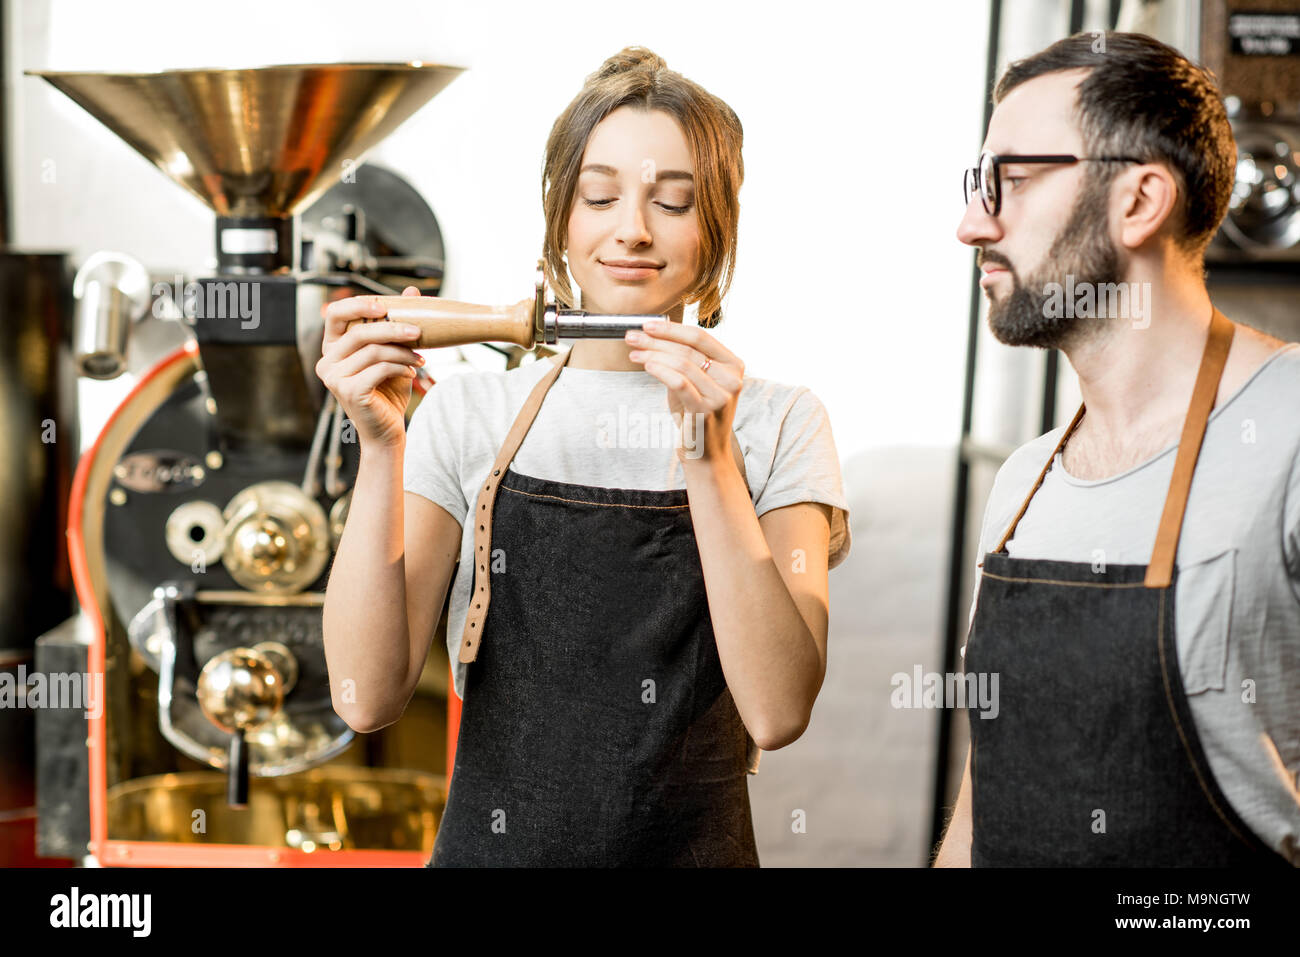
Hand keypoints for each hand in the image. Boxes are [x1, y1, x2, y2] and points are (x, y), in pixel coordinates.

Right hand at [315, 285, 425, 449]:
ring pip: (373, 350)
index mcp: (333, 348)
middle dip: (393, 328)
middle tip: (418, 331)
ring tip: (420, 358)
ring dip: (403, 351)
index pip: (335, 314)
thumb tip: (411, 292)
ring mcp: (334, 377)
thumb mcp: (394, 353)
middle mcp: (327, 361)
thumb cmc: (388, 391)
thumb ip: (397, 324)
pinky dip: (401, 367)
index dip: (358, 304)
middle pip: (360, 332)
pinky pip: (379, 368)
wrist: (387, 430)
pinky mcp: (349, 391)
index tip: (385, 305)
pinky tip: (412, 372)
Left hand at [624, 319, 743, 463]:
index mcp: (734, 365)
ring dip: (653, 354)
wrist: (707, 454)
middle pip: (688, 348)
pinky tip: (646, 365)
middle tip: (633, 336)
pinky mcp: (705, 411)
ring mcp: (721, 396)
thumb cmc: (698, 415)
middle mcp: (732, 379)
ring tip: (634, 353)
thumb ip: (685, 360)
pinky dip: (660, 370)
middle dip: (656, 340)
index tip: (647, 324)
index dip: (672, 328)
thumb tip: (653, 336)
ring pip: (682, 363)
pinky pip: (678, 382)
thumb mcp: (697, 383)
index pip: (701, 336)